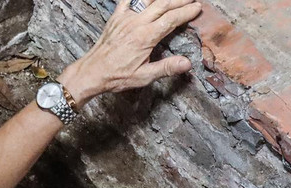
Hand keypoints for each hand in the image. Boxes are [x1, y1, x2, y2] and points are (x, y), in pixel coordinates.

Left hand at [59, 0, 201, 104]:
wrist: (92, 72)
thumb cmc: (116, 76)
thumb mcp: (143, 77)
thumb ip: (166, 68)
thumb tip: (187, 63)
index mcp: (146, 37)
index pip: (172, 19)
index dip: (186, 12)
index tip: (197, 8)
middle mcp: (136, 23)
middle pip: (163, 4)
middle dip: (180, 0)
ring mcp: (125, 18)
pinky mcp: (116, 17)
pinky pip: (128, 0)